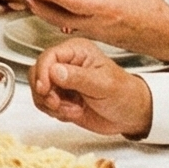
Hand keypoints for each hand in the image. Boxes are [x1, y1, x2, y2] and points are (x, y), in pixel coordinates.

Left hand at [25, 0, 168, 62]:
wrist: (165, 36)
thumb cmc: (153, 12)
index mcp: (107, 9)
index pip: (72, 3)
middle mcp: (98, 24)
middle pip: (59, 19)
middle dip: (40, 8)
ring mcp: (97, 33)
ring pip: (64, 25)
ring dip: (47, 14)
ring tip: (35, 2)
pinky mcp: (99, 37)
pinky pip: (74, 28)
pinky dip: (61, 19)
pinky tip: (56, 10)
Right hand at [30, 38, 152, 137]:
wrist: (130, 115)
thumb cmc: (125, 94)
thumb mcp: (104, 84)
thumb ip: (78, 77)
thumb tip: (55, 71)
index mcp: (77, 51)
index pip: (49, 57)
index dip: (43, 73)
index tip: (45, 89)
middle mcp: (67, 64)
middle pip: (38, 73)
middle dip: (46, 92)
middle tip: (57, 103)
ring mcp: (62, 82)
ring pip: (39, 91)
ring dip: (52, 105)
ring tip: (72, 110)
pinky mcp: (61, 98)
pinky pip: (45, 104)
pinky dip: (55, 113)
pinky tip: (73, 113)